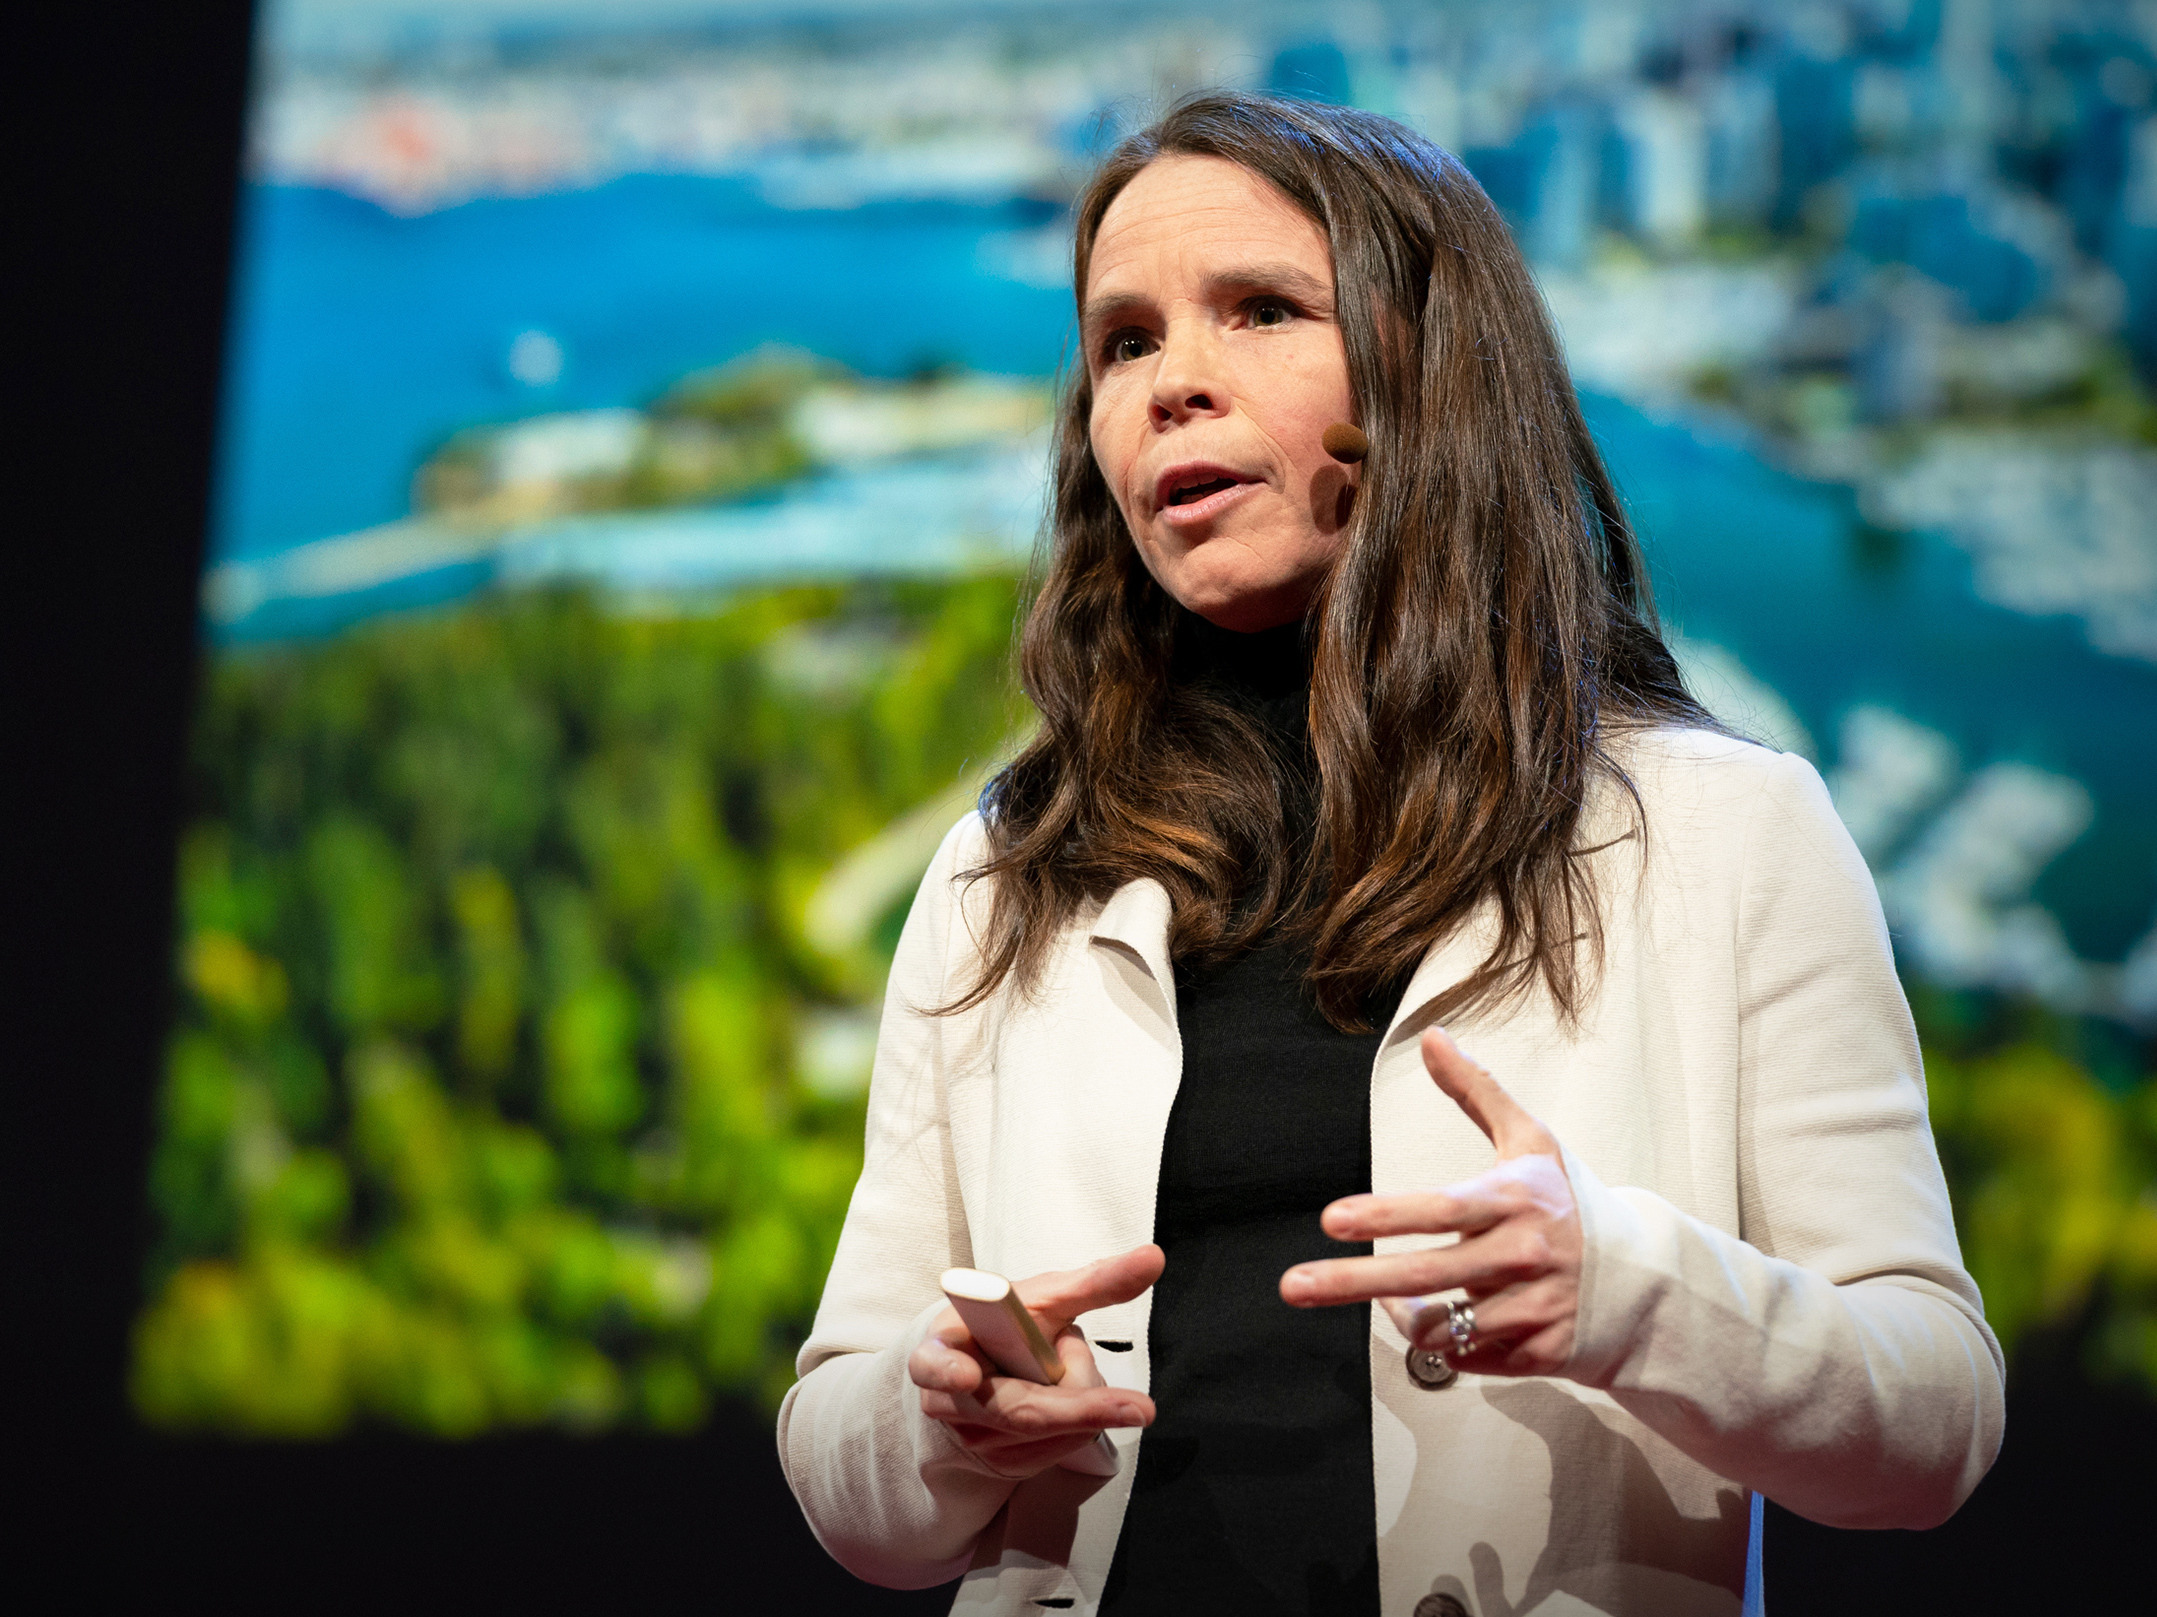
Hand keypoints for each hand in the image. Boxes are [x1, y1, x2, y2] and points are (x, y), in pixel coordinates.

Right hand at [909, 1244, 1163, 1478]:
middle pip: (1019, 1411)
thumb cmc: (1009, 1326)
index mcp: (944, 1346)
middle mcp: (948, 1402)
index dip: (947, 1370)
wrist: (987, 1370)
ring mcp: (973, 1441)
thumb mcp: (1045, 1298)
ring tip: (1066, 1367)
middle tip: (1138, 1407)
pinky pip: (1060, 1450)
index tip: (966, 1373)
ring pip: (1051, 1431)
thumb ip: (1094, 1282)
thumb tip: (1154, 1257)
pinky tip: (1068, 1400)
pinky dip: (1080, 1424)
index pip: (933, 1363)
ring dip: (1083, 1402)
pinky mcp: (1001, 1466)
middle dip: (1080, 1409)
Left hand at [1279, 1027, 1581, 1376]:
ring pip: (1442, 1328)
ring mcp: (1533, 1310)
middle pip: (1426, 1275)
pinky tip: (1438, 1320)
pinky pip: (1468, 1359)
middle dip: (1352, 1282)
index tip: (1331, 1219)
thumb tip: (1432, 1037)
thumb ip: (1476, 1090)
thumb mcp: (1531, 1140)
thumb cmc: (1573, 1202)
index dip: (1385, 1215)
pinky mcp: (1540, 1354)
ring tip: (1386, 1296)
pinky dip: (1443, 1344)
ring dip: (1402, 1315)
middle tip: (1294, 1285)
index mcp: (1517, 1201)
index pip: (1442, 1209)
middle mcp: (1524, 1257)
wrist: (1646, 1281)